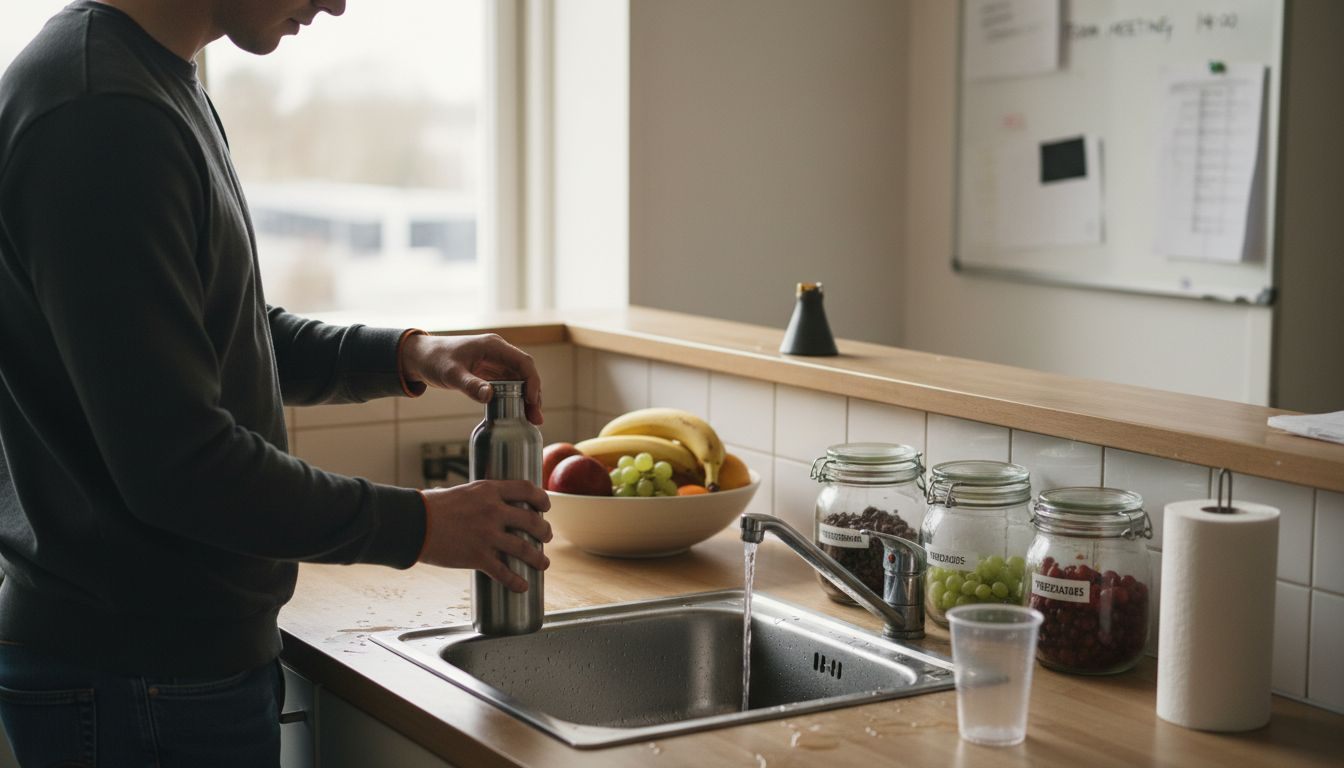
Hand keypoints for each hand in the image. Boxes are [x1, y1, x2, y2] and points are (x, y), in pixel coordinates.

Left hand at [400, 333, 542, 423]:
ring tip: (531, 419)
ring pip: (519, 380)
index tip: (532, 401)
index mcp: (494, 346)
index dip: (532, 381)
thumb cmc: (434, 360)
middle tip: (535, 417)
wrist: (421, 358)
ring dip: (526, 399)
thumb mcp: (451, 374)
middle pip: (525, 373)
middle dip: (533, 394)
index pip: (523, 362)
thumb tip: (490, 396)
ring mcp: (495, 362)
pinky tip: (518, 413)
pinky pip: (509, 385)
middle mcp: (499, 352)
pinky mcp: (490, 372)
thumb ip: (470, 385)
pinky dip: (515, 398)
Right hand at [418, 480, 552, 591]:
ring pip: (524, 548)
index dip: (542, 498)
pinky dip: (516, 581)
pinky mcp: (477, 557)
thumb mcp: (462, 492)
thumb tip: (491, 505)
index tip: (546, 507)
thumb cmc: (431, 506)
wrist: (412, 524)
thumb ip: (481, 499)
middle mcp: (492, 511)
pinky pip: (504, 572)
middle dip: (544, 531)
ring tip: (543, 564)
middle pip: (532, 521)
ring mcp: (486, 535)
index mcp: (489, 490)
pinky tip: (522, 586)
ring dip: (538, 558)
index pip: (526, 489)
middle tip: (546, 537)